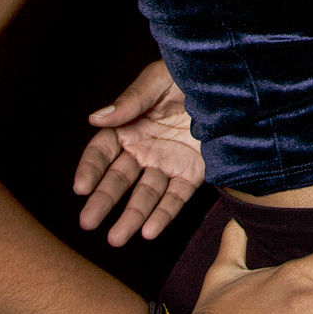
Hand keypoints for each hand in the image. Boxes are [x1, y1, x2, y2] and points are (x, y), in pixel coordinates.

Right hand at [74, 60, 205, 244]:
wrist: (231, 83)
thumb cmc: (188, 74)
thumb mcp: (159, 80)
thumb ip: (130, 101)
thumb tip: (95, 118)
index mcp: (129, 125)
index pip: (102, 152)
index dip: (90, 169)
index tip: (81, 188)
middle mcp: (144, 149)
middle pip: (119, 179)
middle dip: (103, 201)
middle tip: (88, 222)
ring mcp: (167, 163)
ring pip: (145, 195)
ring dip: (131, 216)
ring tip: (117, 238)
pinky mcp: (192, 173)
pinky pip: (176, 197)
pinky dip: (163, 215)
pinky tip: (150, 231)